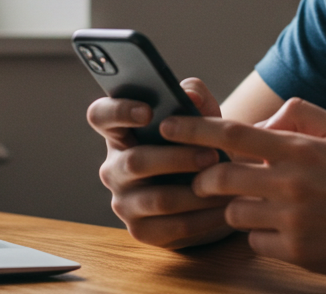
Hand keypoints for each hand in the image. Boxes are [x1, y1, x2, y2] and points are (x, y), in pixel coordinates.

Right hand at [86, 78, 234, 247]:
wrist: (213, 188)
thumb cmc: (200, 143)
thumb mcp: (201, 115)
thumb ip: (196, 96)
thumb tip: (190, 95)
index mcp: (120, 131)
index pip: (100, 115)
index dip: (118, 111)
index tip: (147, 111)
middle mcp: (114, 167)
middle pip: (134, 162)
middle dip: (176, 158)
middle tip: (211, 155)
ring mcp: (124, 202)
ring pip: (157, 199)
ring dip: (194, 191)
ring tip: (222, 182)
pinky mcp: (142, 231)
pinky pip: (173, 226)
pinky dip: (203, 217)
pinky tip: (225, 207)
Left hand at [160, 96, 325, 281]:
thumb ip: (300, 114)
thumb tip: (263, 122)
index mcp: (299, 149)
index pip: (233, 134)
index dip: (194, 129)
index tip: (167, 126)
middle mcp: (291, 182)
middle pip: (221, 177)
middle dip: (204, 179)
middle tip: (207, 179)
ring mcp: (292, 219)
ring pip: (233, 212)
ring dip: (235, 208)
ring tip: (256, 204)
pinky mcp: (295, 250)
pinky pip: (254, 240)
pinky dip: (258, 233)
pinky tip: (280, 228)